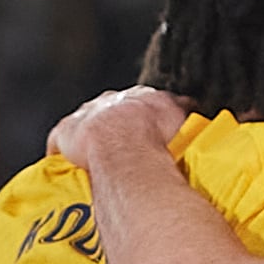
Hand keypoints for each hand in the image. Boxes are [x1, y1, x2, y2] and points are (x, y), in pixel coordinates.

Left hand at [50, 85, 192, 170]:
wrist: (126, 145)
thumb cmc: (158, 137)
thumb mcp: (183, 118)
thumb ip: (189, 115)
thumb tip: (203, 115)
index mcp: (141, 97)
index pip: (142, 103)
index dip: (144, 118)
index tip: (148, 131)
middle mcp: (112, 100)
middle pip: (112, 110)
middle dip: (116, 125)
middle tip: (124, 148)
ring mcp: (87, 115)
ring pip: (86, 122)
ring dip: (91, 138)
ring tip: (96, 159)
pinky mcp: (66, 132)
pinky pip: (60, 141)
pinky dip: (62, 152)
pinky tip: (66, 166)